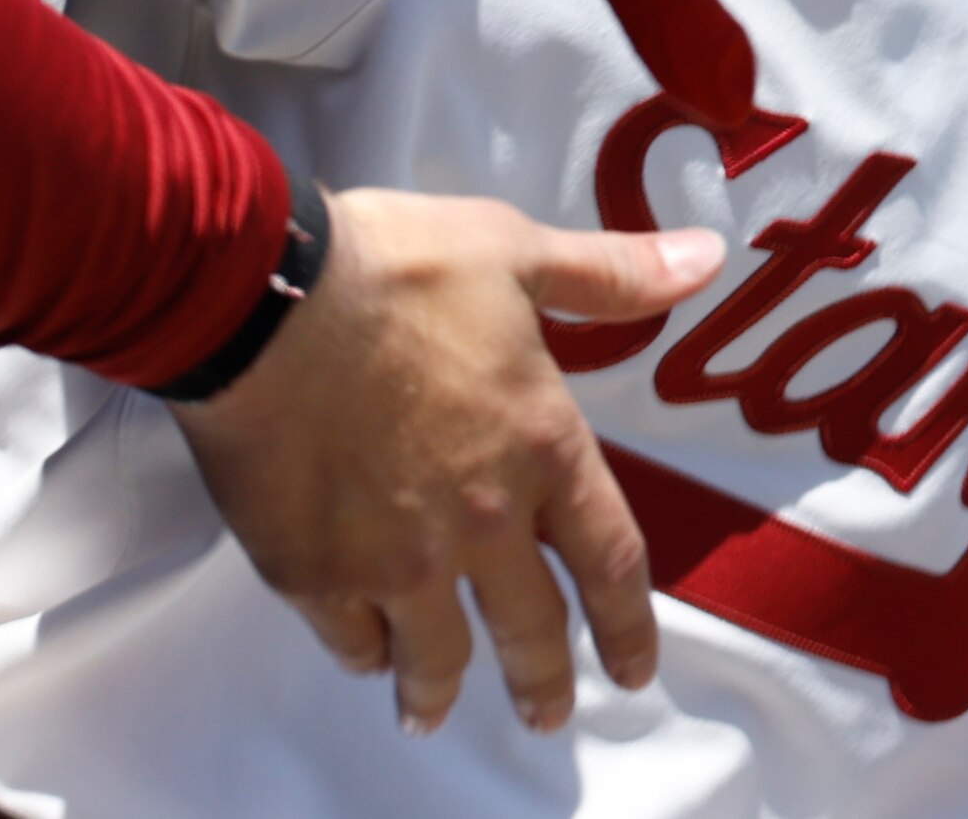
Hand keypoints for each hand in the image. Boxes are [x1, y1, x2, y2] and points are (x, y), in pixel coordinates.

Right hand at [170, 187, 722, 735]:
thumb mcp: (518, 252)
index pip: (610, 561)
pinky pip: (351, 639)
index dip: (629, 625)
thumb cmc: (394, 267)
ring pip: (435, 654)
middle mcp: (480, 521)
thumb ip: (611, 276)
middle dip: (542, 681)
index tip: (635, 669)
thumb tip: (705, 258)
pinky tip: (365, 650)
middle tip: (547, 715)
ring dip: (439, 687)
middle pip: (529, 628)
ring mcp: (395, 558)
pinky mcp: (314, 572)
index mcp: (541, 448)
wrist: (262, 299)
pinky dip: (365, 651)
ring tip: (432, 707)